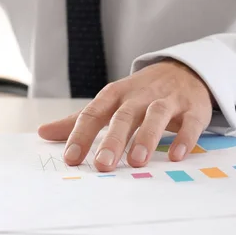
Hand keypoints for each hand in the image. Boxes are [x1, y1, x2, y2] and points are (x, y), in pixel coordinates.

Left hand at [38, 60, 213, 171]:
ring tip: (137, 161)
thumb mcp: (108, 102)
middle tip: (103, 164)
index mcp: (114, 96)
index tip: (70, 158)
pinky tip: (176, 155)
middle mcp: (138, 96)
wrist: (183, 70)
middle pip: (123, 116)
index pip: (93, 114)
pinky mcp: (193, 108)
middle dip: (113, 140)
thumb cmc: (138, 93)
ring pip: (155, 116)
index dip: (81, 135)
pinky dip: (184, 138)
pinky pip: (190, 123)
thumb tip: (42, 132)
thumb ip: (78, 120)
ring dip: (146, 138)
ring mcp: (167, 100)